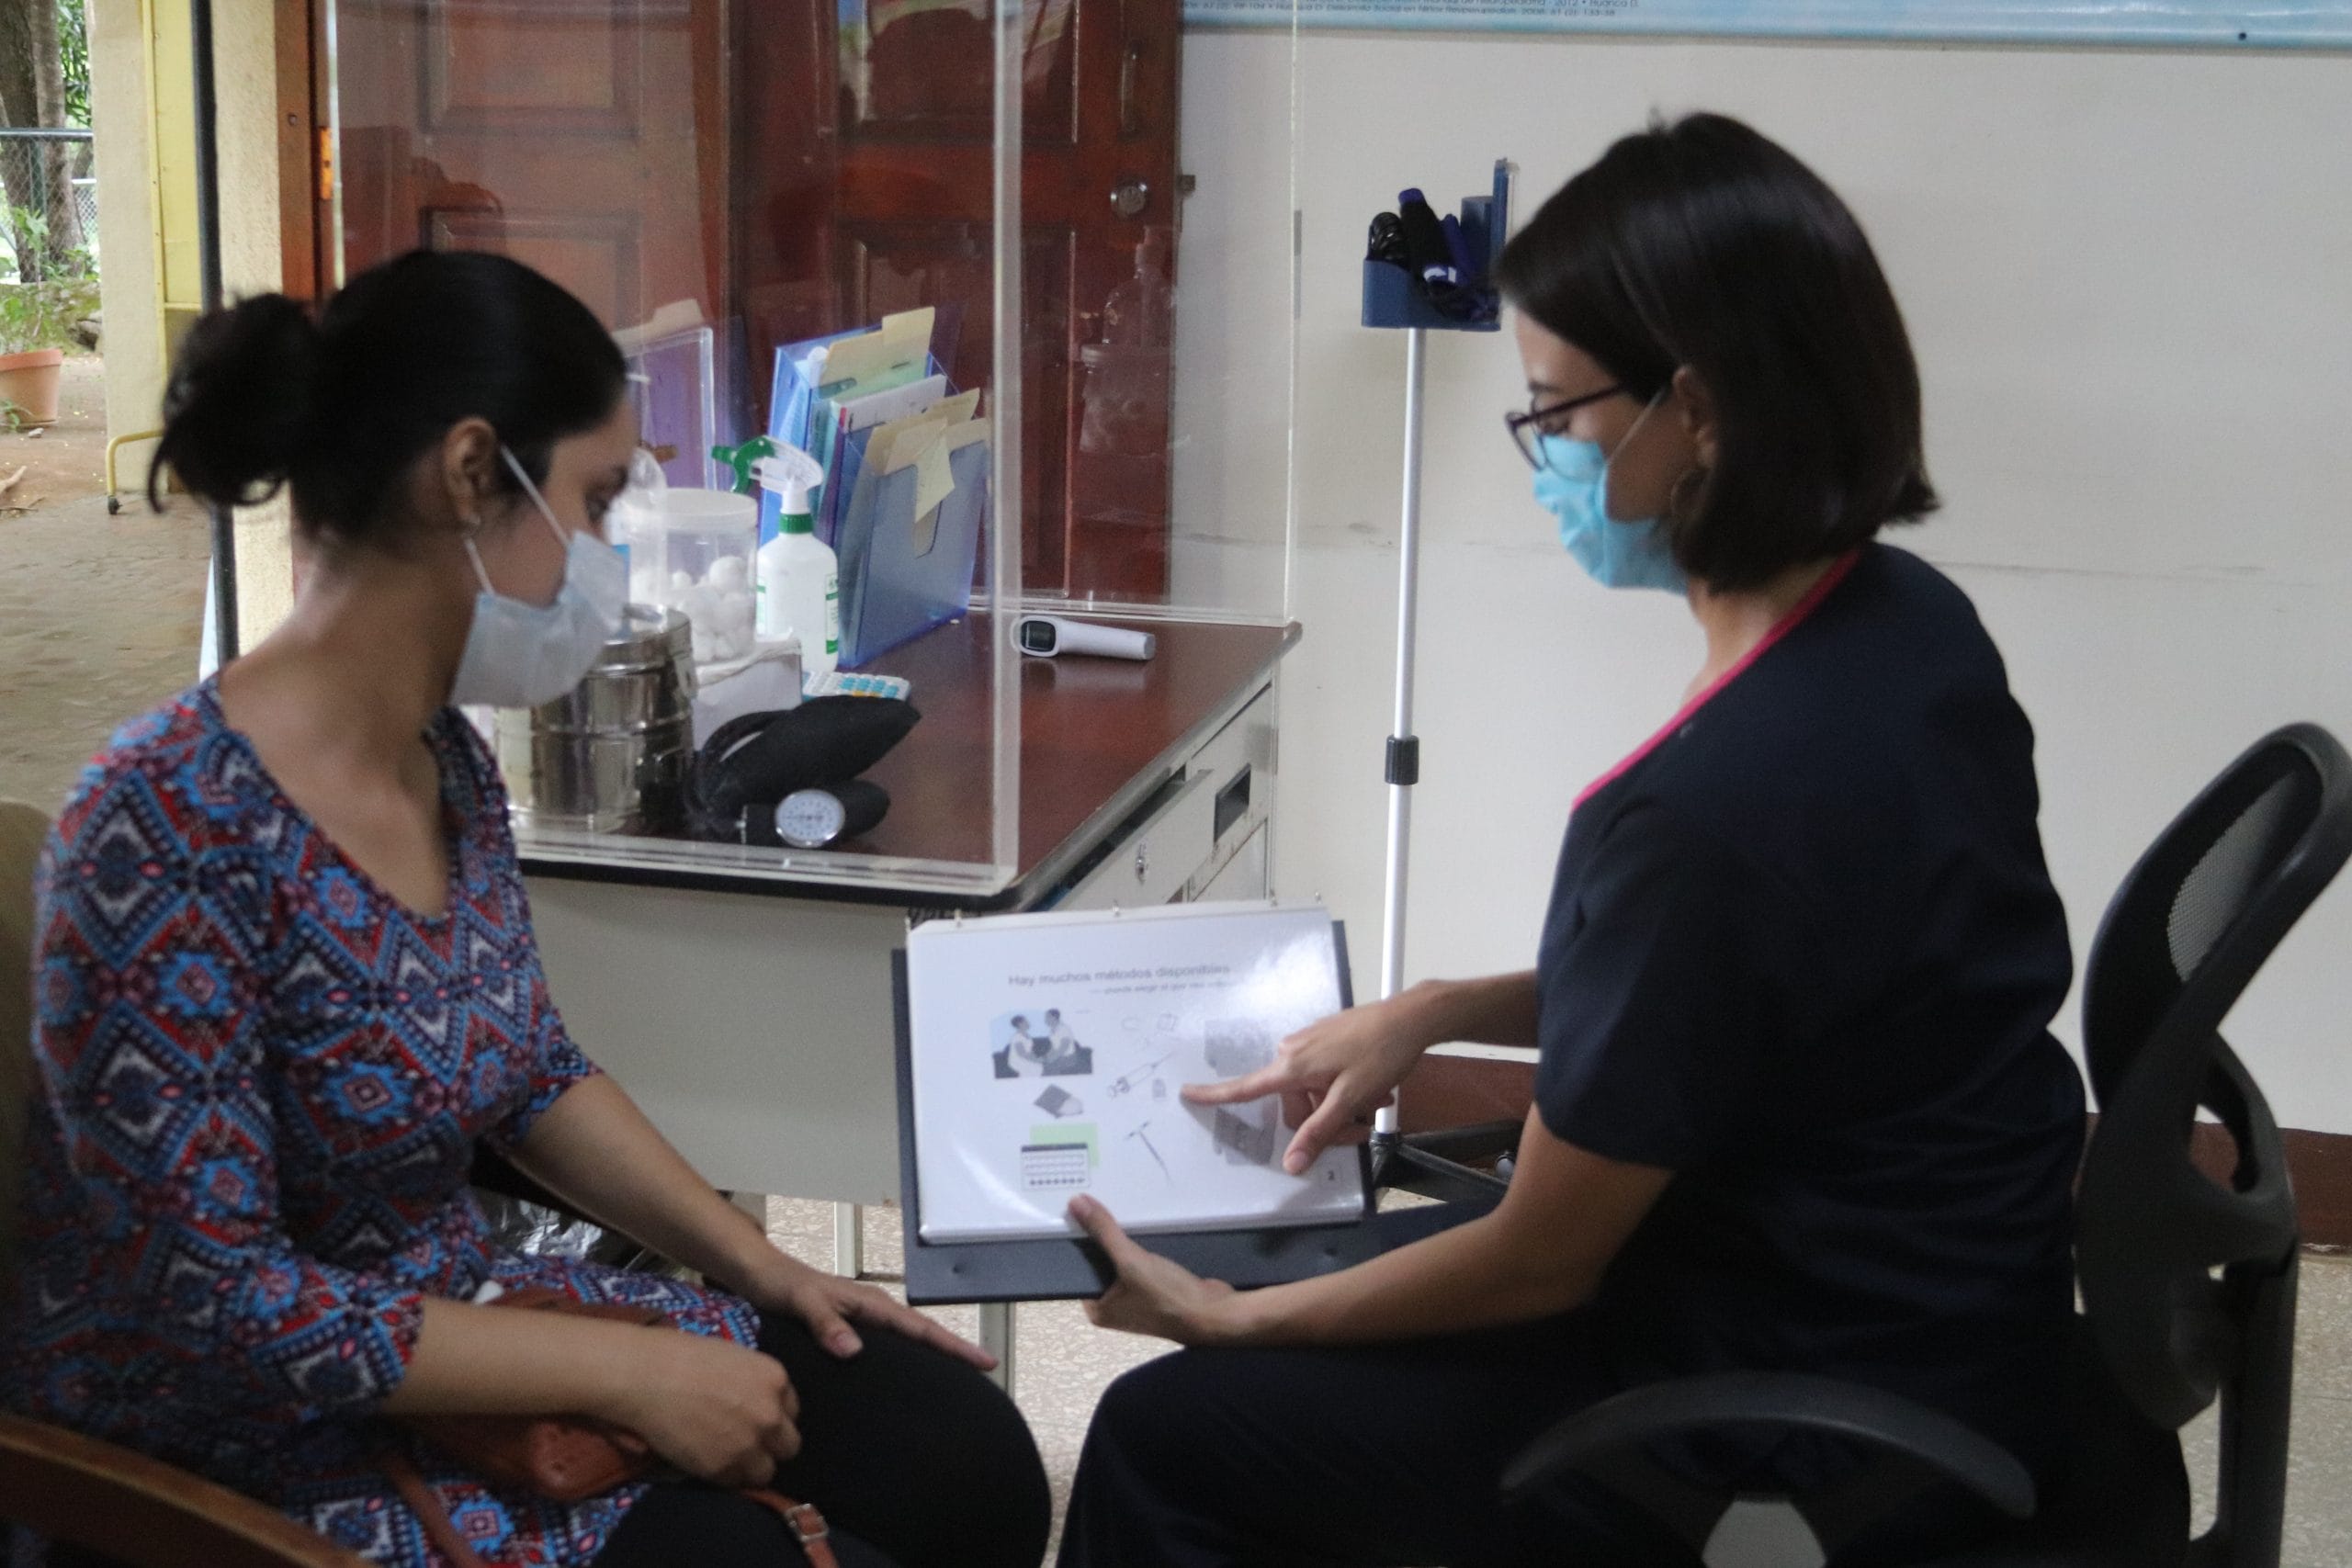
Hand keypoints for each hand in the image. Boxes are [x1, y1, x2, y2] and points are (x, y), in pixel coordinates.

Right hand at [603, 1327, 801, 1487]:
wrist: (647, 1376)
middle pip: (789, 1446)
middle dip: (770, 1445)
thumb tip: (755, 1402)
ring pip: (767, 1471)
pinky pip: (736, 1483)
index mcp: (776, 1379)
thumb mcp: (736, 1358)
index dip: (774, 1417)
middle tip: (746, 1443)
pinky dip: (726, 1477)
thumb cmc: (682, 1356)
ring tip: (728, 1458)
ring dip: (751, 1467)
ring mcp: (749, 1444)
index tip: (755, 1419)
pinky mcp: (723, 1469)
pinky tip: (709, 1462)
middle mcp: (771, 1414)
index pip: (792, 1412)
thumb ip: (755, 1383)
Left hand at [740, 1253, 998, 1370]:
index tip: (984, 1361)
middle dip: (955, 1350)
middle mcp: (873, 1312)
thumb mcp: (801, 1302)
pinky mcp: (850, 1330)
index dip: (953, 1346)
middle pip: (924, 1333)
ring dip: (934, 1355)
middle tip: (986, 1371)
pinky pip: (891, 1346)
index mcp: (870, 1304)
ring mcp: (864, 1321)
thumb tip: (856, 1350)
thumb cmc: (781, 1285)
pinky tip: (908, 1377)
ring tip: (957, 1380)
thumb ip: (826, 1323)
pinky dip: (908, 1358)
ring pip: (910, 1340)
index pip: (921, 1327)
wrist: (759, 1275)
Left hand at [1068, 1195, 1237, 1343]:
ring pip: (1121, 1263)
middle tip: (1095, 1203)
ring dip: (1122, 1243)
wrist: (1214, 1314)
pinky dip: (1139, 1250)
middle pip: (1100, 1265)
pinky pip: (1140, 1265)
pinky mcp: (1156, 1292)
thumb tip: (1075, 1203)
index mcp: (1097, 1310)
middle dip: (1101, 1239)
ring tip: (1114, 1209)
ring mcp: (1136, 1301)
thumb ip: (1104, 1231)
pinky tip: (1140, 1228)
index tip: (1076, 1211)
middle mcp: (1112, 1308)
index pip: (1079, 1269)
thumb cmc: (1167, 1296)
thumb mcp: (1131, 1261)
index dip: (1078, 1241)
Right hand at [1182, 990, 1437, 1171]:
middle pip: (1293, 1105)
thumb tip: (1290, 1164)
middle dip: (1323, 1122)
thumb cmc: (1380, 1055)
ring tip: (1374, 1103)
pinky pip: (1324, 1077)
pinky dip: (1344, 1090)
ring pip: (1313, 1093)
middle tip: (1360, 1128)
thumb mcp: (1350, 1100)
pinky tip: (1373, 1088)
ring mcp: (1311, 1044)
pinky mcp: (1327, 1040)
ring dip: (1339, 1107)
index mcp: (1293, 1067)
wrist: (1411, 1017)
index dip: (1215, 1094)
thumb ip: (1319, 1133)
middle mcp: (1293, 1052)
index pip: (1245, 1087)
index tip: (1186, 1094)